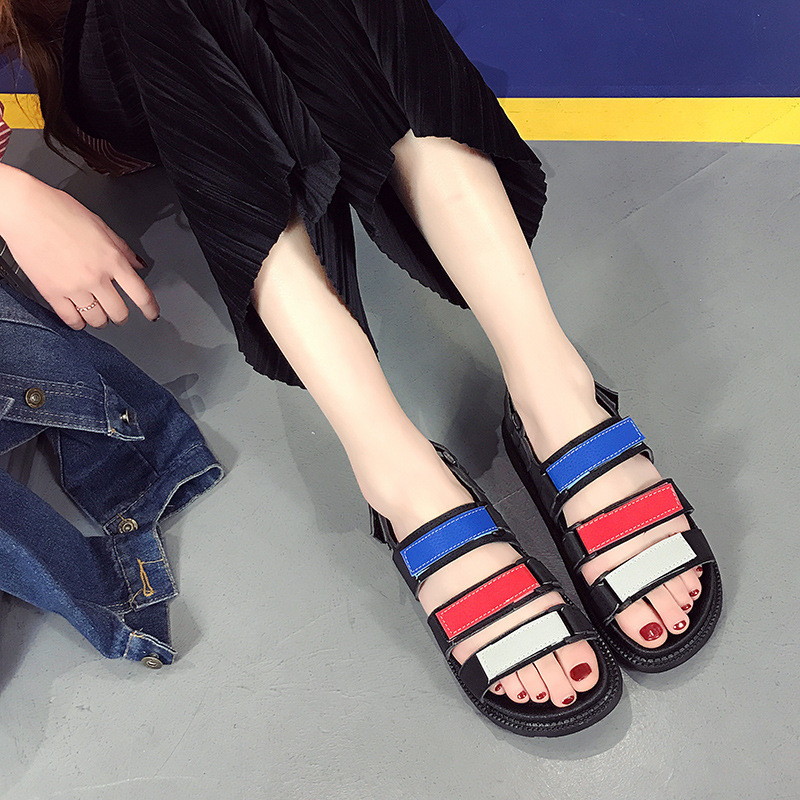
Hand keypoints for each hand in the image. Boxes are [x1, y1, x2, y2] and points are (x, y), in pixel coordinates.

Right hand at [0, 164, 159, 328]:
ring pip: (97, 319)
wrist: (24, 210)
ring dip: (101, 320)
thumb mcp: (100, 226)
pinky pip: (71, 319)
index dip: (150, 308)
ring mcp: (74, 287)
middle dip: (122, 315)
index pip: (140, 293)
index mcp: (111, 259)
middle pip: (119, 312)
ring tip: (99, 315)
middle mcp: (96, 276)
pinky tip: (79, 319)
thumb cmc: (58, 211)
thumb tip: (137, 264)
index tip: (152, 314)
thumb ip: (121, 248)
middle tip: (119, 312)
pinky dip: (78, 323)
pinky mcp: (52, 293)